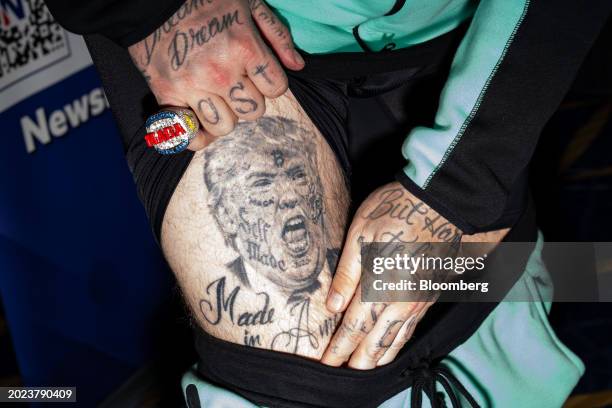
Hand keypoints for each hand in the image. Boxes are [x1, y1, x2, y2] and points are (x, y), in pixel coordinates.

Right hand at [128, 0, 303, 149]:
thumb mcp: (248, 2)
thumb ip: (277, 34)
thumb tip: (297, 66)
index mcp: (244, 47)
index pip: (276, 88)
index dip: (270, 82)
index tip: (257, 72)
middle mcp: (220, 72)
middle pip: (253, 112)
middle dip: (249, 99)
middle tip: (235, 83)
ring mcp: (193, 86)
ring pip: (225, 126)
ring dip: (224, 115)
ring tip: (214, 97)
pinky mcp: (167, 95)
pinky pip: (189, 135)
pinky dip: (194, 134)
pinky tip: (196, 119)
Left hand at [320, 182, 507, 368]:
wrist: (445, 201)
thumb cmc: (397, 210)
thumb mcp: (362, 233)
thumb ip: (347, 273)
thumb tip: (331, 306)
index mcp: (379, 286)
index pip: (353, 328)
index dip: (338, 349)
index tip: (324, 364)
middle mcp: (401, 302)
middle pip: (375, 342)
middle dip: (356, 362)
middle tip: (341, 376)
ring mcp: (418, 301)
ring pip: (396, 340)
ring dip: (378, 358)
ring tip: (364, 371)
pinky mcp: (430, 295)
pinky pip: (413, 329)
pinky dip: (399, 344)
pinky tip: (393, 347)